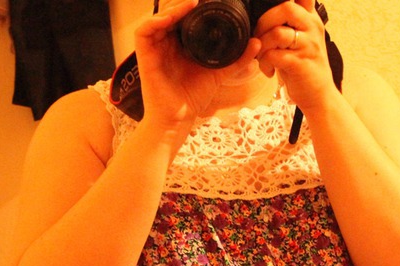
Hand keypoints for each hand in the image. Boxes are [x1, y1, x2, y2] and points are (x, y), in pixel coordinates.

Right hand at [134, 0, 261, 125]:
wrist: (178, 119)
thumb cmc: (193, 98)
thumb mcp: (219, 74)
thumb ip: (237, 59)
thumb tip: (256, 43)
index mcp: (181, 43)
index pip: (184, 16)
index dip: (194, 6)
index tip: (210, 0)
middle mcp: (166, 42)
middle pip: (171, 12)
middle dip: (184, 2)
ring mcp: (154, 48)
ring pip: (159, 16)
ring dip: (173, 7)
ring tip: (191, 4)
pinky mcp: (144, 55)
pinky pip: (143, 31)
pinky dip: (155, 20)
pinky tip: (171, 18)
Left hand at [254, 0, 336, 112]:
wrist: (319, 96)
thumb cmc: (304, 67)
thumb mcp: (300, 39)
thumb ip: (290, 23)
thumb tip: (266, 11)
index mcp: (311, 18)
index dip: (279, 1)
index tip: (270, 14)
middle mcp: (312, 28)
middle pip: (286, 7)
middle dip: (264, 21)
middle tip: (259, 39)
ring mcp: (307, 45)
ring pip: (277, 33)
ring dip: (262, 46)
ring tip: (263, 58)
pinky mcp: (300, 64)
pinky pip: (274, 55)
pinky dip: (265, 63)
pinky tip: (268, 71)